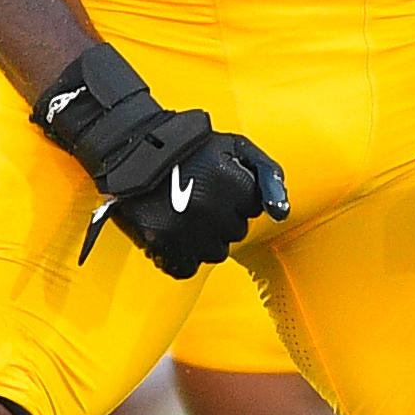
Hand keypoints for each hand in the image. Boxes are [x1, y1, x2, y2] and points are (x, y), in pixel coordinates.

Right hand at [36, 43, 290, 276]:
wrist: (133, 146)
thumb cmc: (191, 147)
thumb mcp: (237, 147)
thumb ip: (269, 176)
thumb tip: (281, 214)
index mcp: (233, 183)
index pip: (254, 209)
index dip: (238, 195)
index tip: (218, 181)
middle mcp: (211, 208)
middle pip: (235, 233)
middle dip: (223, 216)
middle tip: (199, 194)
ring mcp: (185, 229)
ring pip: (215, 253)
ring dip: (204, 237)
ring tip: (186, 211)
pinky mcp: (161, 244)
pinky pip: (186, 268)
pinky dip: (181, 256)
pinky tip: (173, 232)